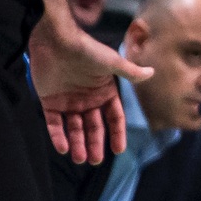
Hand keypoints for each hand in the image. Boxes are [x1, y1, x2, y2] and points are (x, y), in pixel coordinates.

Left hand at [30, 1, 149, 162]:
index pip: (113, 117)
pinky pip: (54, 123)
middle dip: (94, 144)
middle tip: (94, 160)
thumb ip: (129, 72)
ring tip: (79, 159)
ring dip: (77, 144)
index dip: (116, 133)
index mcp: (104, 91)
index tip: (118, 150)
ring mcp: (68, 101)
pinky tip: (63, 148)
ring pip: (74, 128)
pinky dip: (58, 136)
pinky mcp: (49, 101)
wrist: (55, 40)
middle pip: (93, 127)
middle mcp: (87, 99)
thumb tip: (152, 72)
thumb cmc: (86, 49)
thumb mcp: (111, 62)